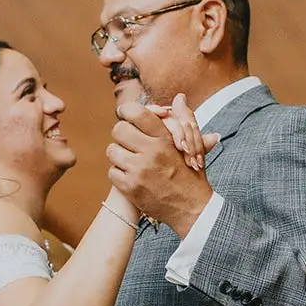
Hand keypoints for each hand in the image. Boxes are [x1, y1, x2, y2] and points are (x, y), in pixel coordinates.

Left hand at [106, 97, 218, 236]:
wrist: (191, 208)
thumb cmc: (191, 173)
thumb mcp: (193, 144)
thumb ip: (185, 118)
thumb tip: (179, 97)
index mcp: (165, 139)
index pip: (137, 113)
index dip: (127, 111)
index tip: (126, 115)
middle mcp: (151, 153)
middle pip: (118, 130)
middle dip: (122, 134)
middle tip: (128, 140)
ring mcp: (139, 171)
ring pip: (112, 151)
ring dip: (119, 154)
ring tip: (130, 159)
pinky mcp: (130, 188)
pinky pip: (112, 172)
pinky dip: (119, 173)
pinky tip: (131, 176)